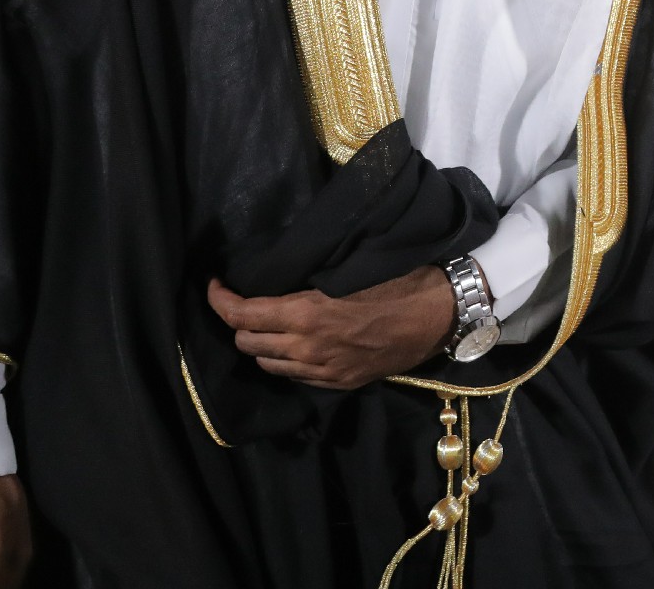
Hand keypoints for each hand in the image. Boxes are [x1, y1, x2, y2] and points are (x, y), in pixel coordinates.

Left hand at [206, 267, 455, 389]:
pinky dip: (285, 360)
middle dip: (238, 321)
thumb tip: (275, 272)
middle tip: (247, 301)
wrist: (438, 316)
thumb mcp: (347, 270)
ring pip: (266, 363)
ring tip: (268, 324)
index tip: (214, 285)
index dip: (219, 299)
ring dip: (260, 343)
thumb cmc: (398, 280)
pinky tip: (296, 344)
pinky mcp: (337, 383)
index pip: (241, 313)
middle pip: (246, 341)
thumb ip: (307, 279)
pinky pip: (294, 376)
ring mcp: (321, 371)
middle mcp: (305, 348)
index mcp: (306, 314)